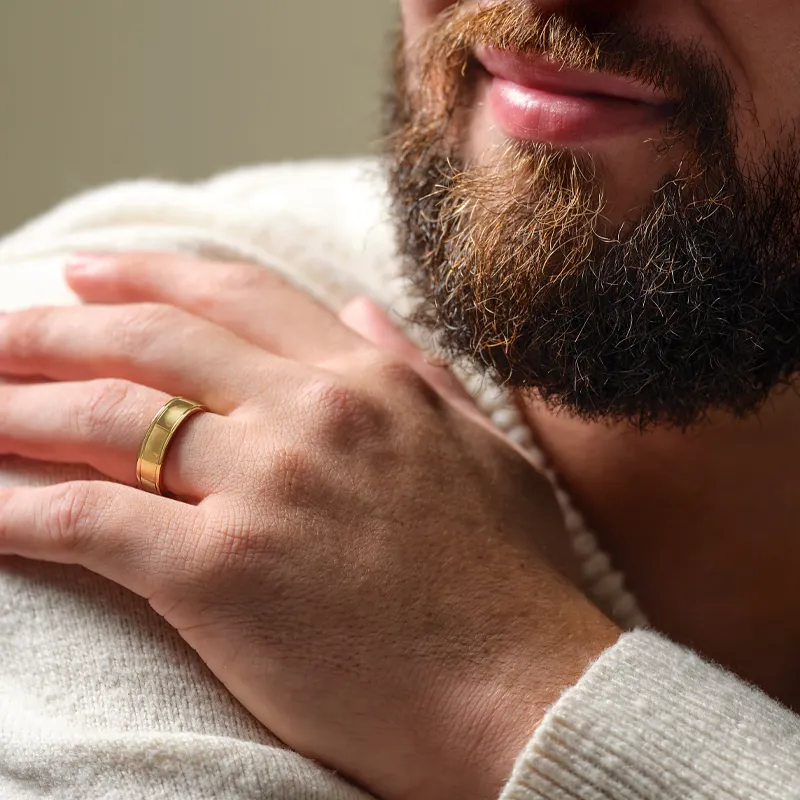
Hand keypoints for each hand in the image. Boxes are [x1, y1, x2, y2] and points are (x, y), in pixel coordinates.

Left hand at [0, 253, 619, 799]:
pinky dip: (17, 509)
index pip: (235, 298)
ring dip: (20, 407)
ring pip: (109, 420)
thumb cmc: (513, 581)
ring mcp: (264, 488)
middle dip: (58, 328)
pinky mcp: (222, 575)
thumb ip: (417, 371)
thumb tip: (364, 311)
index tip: (88, 275)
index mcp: (370, 383)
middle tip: (0, 329)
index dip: (149, 278)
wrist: (528, 691)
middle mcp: (310, 415)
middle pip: (153, 344)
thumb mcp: (483, 448)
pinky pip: (90, 520)